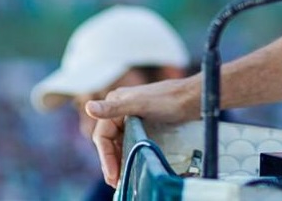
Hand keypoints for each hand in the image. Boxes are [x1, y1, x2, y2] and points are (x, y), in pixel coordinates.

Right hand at [85, 76, 199, 187]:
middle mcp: (120, 109)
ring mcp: (132, 116)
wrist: (193, 97)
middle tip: (116, 182)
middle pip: (110, 141)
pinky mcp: (143, 123)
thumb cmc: (169, 100)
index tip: (113, 176)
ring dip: (119, 160)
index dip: (106, 158)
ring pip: (120, 143)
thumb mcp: (140, 105)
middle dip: (111, 162)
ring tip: (123, 178)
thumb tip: (88, 107)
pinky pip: (130, 142)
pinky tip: (132, 165)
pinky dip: (129, 155)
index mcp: (115, 102)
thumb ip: (114, 108)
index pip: (103, 136)